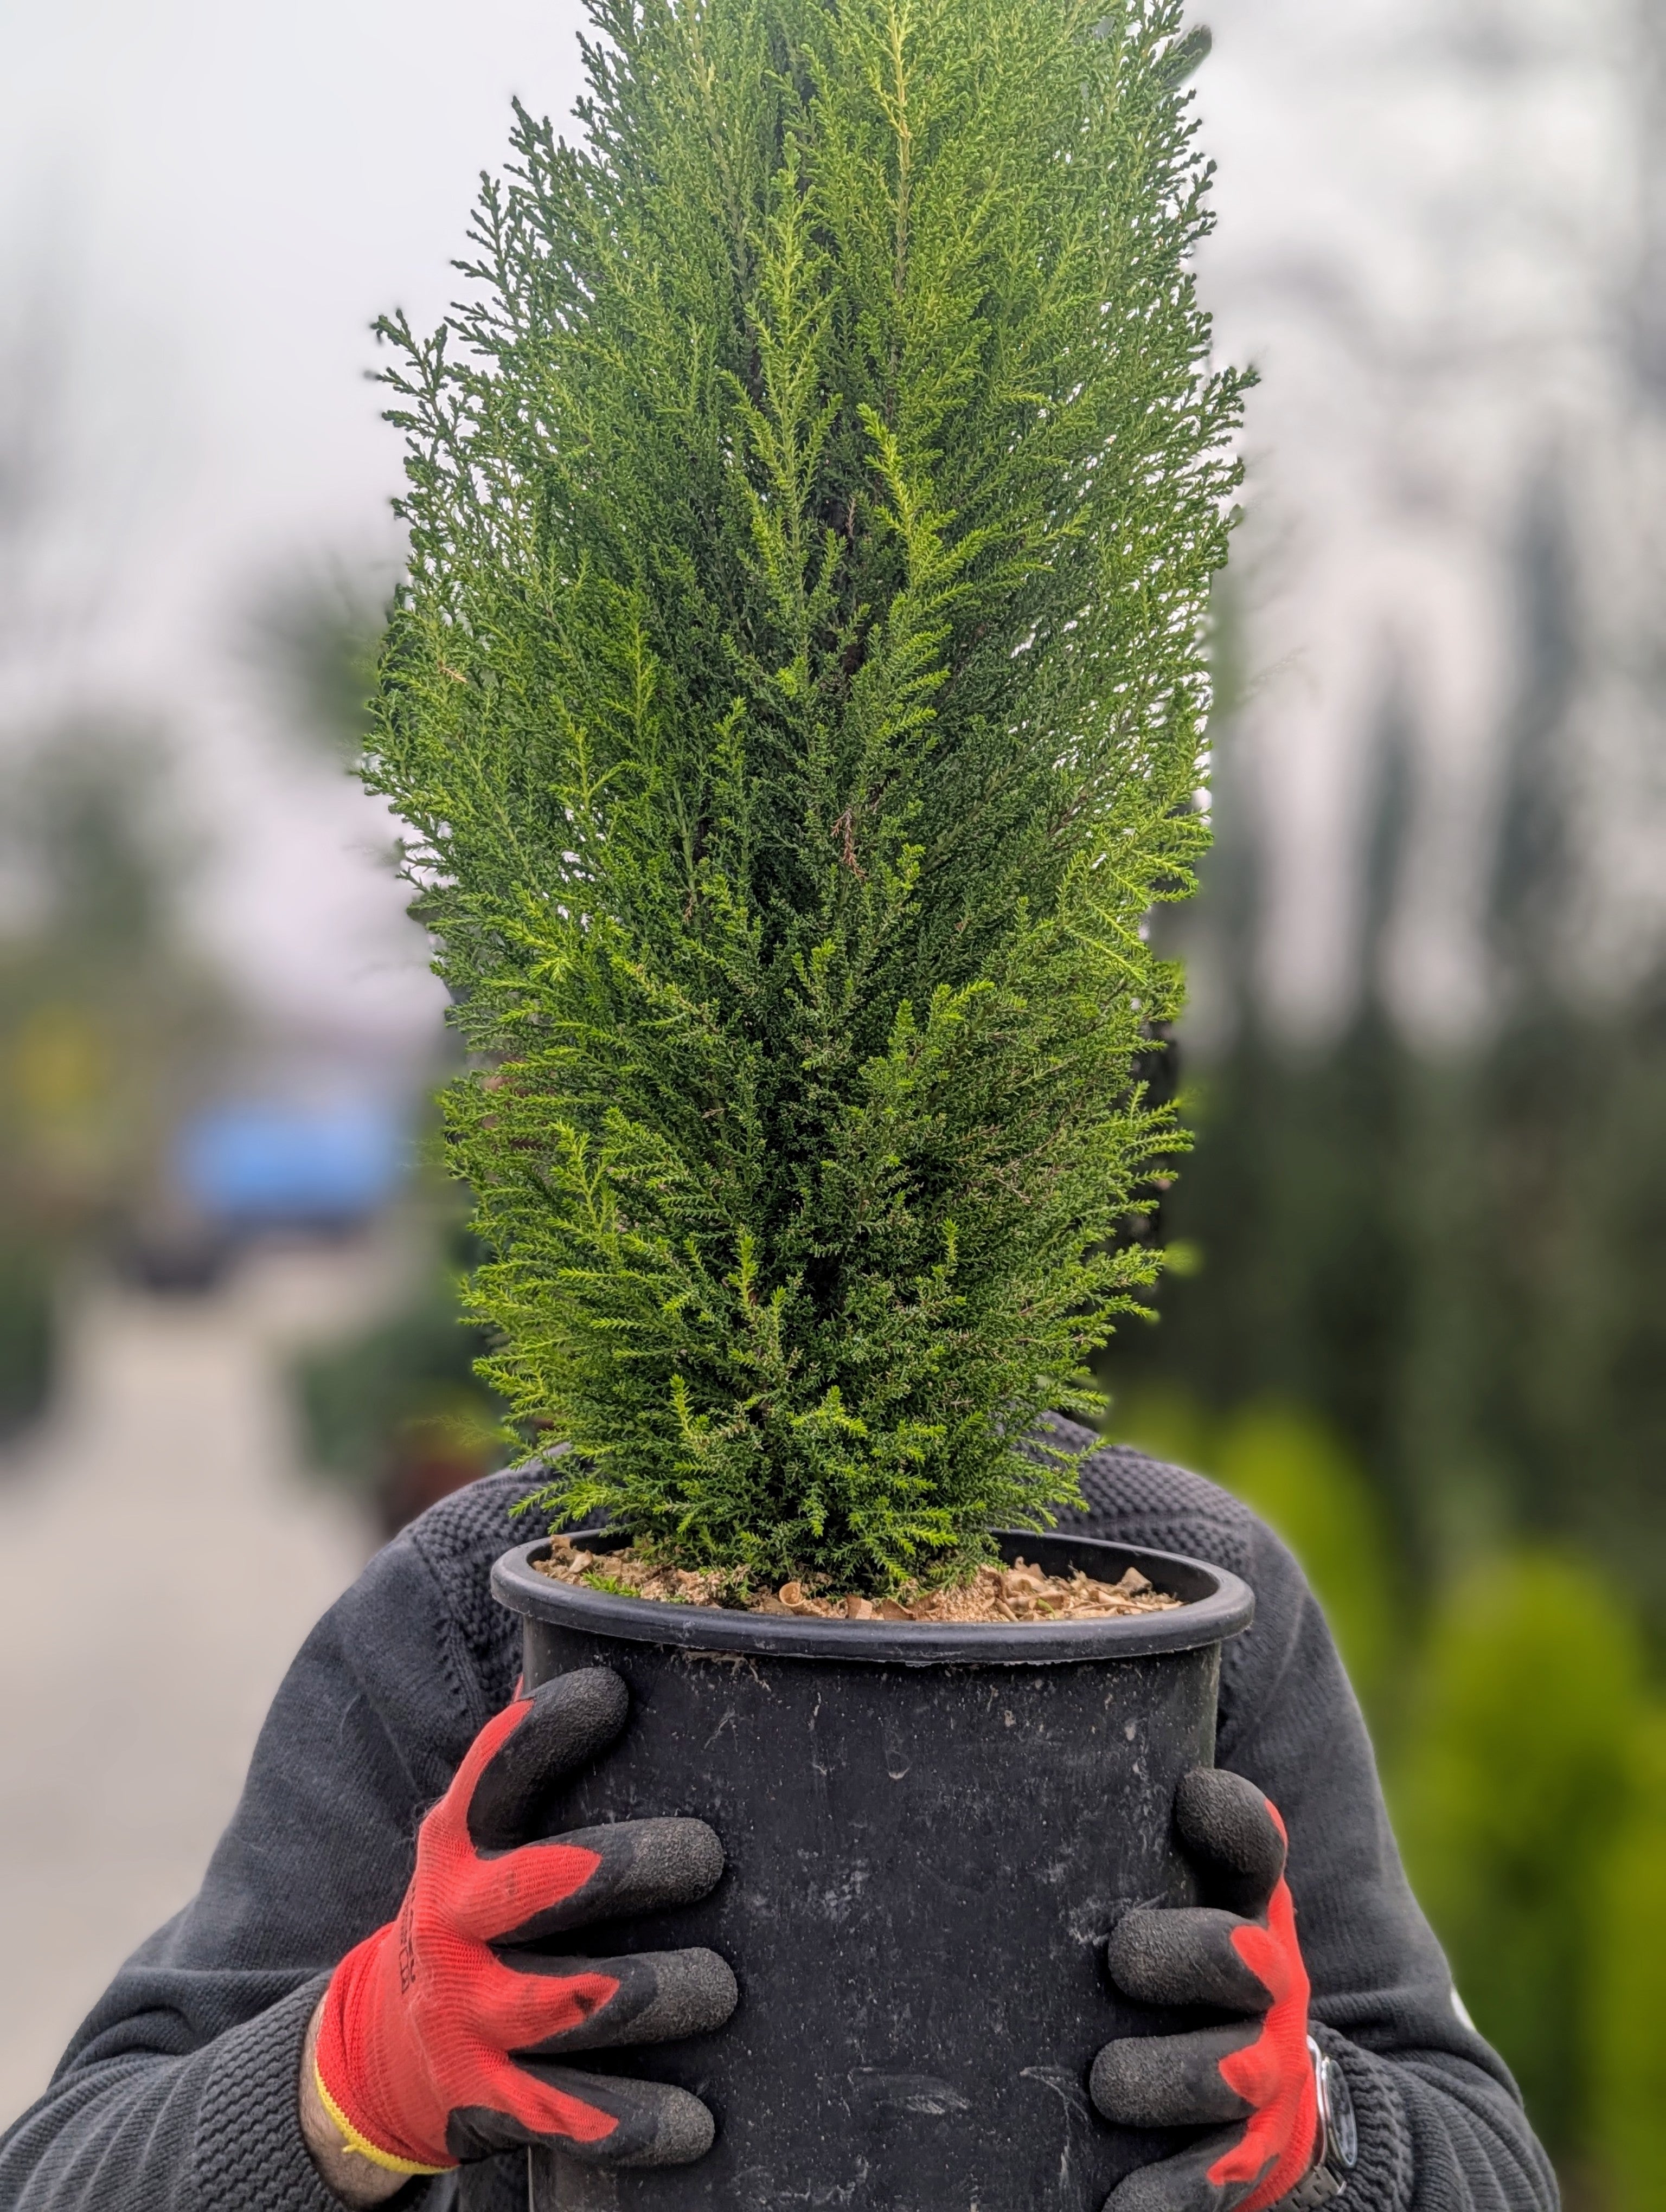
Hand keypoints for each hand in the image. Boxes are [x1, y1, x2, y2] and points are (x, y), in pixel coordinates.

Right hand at [302, 1668, 736, 2195]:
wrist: (383, 2053)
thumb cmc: (479, 1910)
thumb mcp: (483, 1835)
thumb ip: (537, 1764)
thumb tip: (622, 1639)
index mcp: (456, 1842)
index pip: (498, 1769)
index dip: (551, 1727)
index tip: (614, 1693)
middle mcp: (454, 1921)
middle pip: (548, 1885)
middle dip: (633, 1864)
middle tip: (706, 1854)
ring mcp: (472, 2016)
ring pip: (578, 2002)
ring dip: (662, 1992)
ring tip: (723, 1985)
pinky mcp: (495, 2103)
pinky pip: (574, 2117)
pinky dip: (639, 2121)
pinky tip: (697, 2121)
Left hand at [1090, 1769, 1318, 2211]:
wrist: (1274, 2112)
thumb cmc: (1176, 1967)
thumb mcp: (1169, 1889)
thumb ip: (1116, 1828)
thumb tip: (1019, 1683)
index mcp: (1243, 1902)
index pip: (1252, 1840)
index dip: (1230, 1815)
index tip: (1187, 1792)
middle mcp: (1263, 1982)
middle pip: (1237, 1954)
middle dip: (1185, 1953)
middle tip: (1123, 1957)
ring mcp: (1257, 2075)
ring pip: (1223, 2071)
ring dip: (1162, 2074)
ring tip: (1108, 2081)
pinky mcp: (1239, 2162)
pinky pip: (1203, 2186)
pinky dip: (1162, 2199)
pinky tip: (1119, 2206)